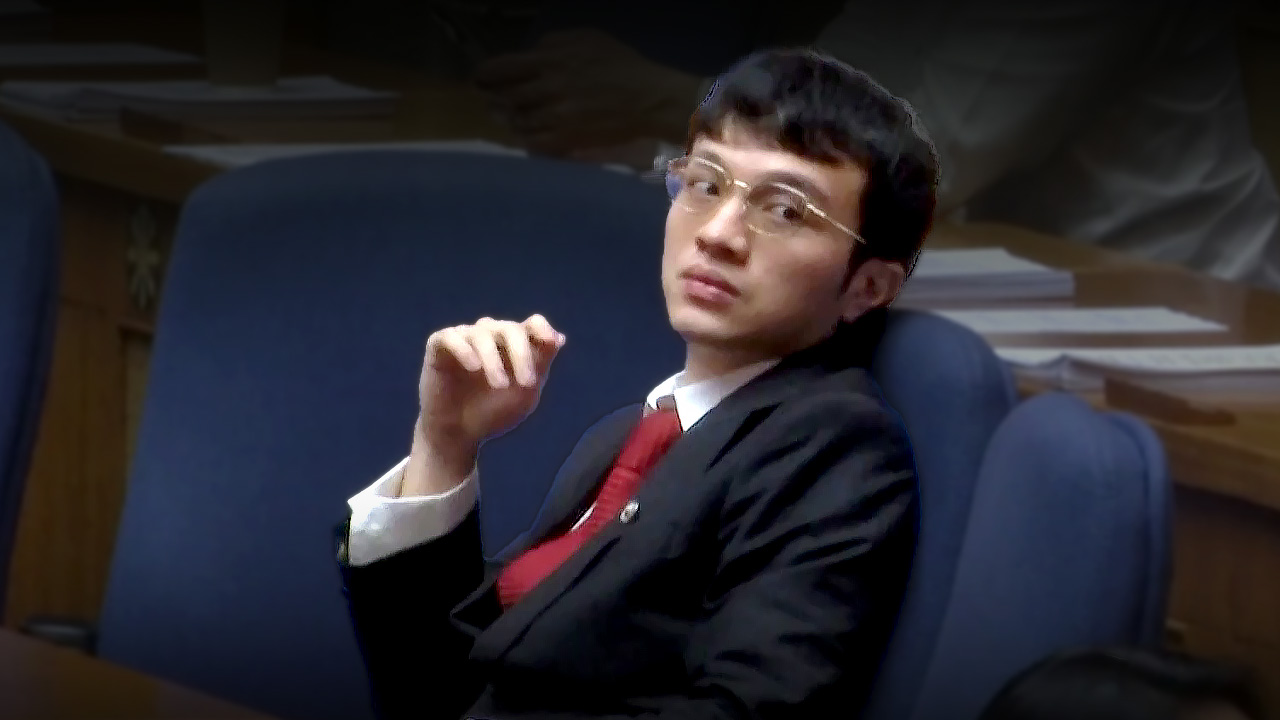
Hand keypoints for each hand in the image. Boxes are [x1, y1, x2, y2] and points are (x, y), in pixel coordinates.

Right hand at [403, 315, 564, 495]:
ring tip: (499, 385)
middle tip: (526, 383)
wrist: (459, 434)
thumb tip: (559, 337)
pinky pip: (451, 337)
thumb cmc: (493, 413)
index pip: (532, 324)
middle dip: (521, 353)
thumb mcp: (524, 393)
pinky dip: (464, 349)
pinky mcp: (439, 346)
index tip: (549, 343)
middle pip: (510, 328)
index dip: (542, 329)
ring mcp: (465, 338)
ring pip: (482, 333)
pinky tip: (473, 367)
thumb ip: (540, 365)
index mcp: (514, 344)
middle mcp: (490, 336)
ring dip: (494, 359)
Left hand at [473, 29, 703, 154]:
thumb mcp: (588, 39)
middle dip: (493, 98)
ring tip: (506, 117)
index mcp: (552, 60)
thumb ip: (554, 42)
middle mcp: (549, 88)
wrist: (648, 99)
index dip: (485, 74)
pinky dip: (524, 138)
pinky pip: (533, 142)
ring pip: (517, 121)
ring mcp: (556, 117)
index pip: (503, 68)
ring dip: (508, 119)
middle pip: (506, 96)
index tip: (478, 78)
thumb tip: (530, 51)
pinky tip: (524, 134)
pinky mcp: (566, 140)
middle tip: (489, 99)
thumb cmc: (620, 65)